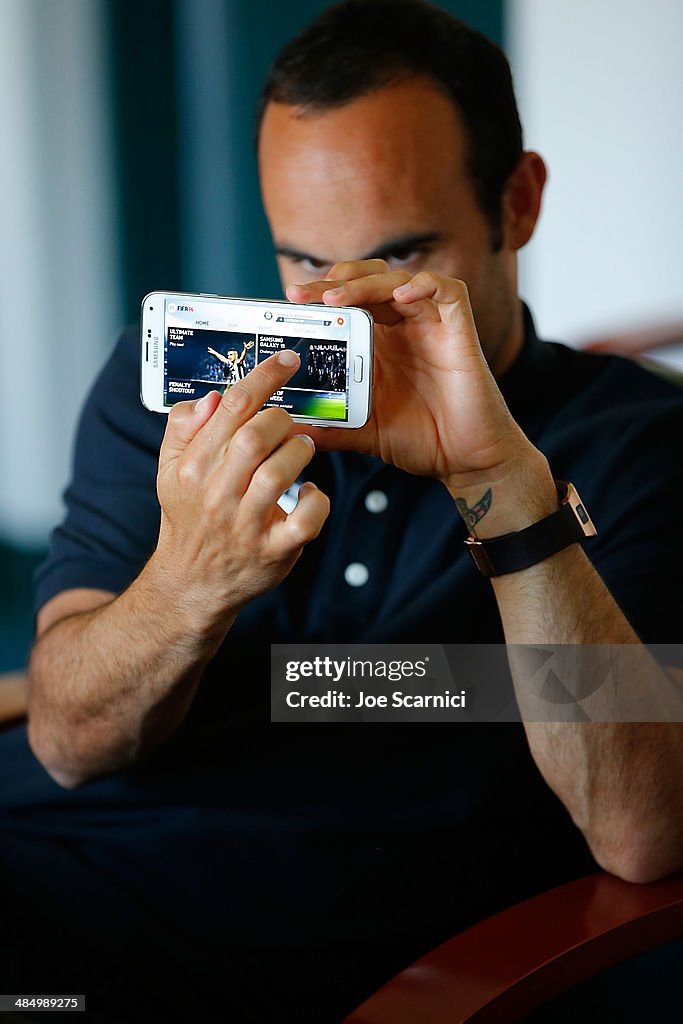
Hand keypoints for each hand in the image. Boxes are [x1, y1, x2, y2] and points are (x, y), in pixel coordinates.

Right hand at [154, 351, 329, 633]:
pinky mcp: (273, 552)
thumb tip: (212, 398)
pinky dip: (317, 500)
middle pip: (255, 438)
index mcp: (192, 467)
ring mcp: (245, 526)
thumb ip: (183, 429)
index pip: (231, 407)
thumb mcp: (169, 470)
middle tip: (289, 422)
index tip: (287, 359)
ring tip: (301, 449)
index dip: (264, 377)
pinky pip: (306, 520)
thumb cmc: (190, 516)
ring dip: (299, 453)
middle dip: (282, 419)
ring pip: (280, 474)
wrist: (191, 584)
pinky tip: (311, 492)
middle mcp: (216, 495)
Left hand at [287, 260, 534, 490]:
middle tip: (303, 294)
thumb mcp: (362, 431)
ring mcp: (431, 324)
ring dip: (365, 282)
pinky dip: (423, 286)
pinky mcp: (459, 329)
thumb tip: (285, 431)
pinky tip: (399, 297)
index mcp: (378, 343)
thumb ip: (327, 426)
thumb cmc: (422, 441)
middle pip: (367, 280)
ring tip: (336, 298)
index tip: (289, 303)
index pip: (345, 301)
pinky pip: (447, 290)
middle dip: (333, 281)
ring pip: (398, 279)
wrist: (466, 461)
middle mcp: (403, 327)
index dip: (318, 295)